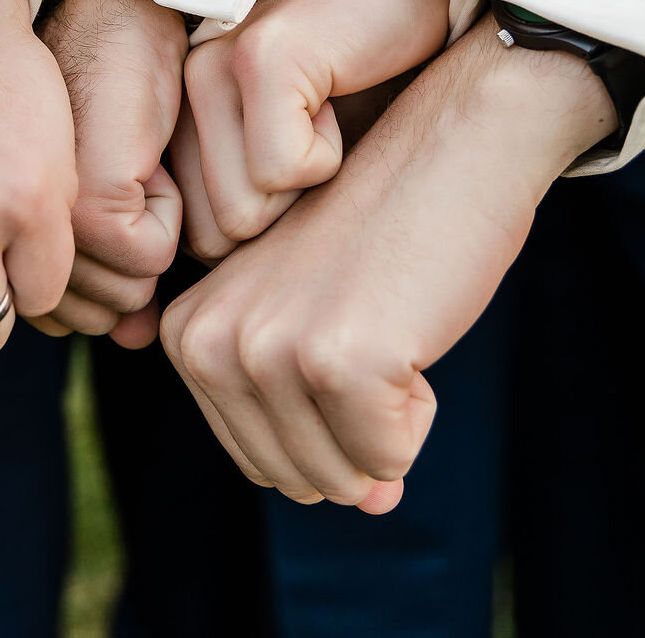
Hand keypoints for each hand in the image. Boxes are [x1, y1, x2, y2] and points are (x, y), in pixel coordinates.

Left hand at [27, 0, 185, 347]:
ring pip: (124, 293)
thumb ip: (100, 273)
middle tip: (110, 173)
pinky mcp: (84, 206)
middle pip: (91, 315)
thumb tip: (130, 339)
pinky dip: (168, 207)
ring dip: (145, 230)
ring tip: (120, 159)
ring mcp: (38, 227)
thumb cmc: (89, 90)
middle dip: (122, 255)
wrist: (98, 14)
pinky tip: (139, 151)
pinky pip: (151, 258)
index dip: (99, 262)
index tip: (91, 193)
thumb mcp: (87, 191)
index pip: (57, 316)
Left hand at [161, 19, 615, 512]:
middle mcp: (207, 339)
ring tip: (393, 319)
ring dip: (390, 420)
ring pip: (340, 475)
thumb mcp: (320, 315)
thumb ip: (311, 415)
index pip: (259, 459)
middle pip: (293, 476)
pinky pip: (387, 455)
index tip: (352, 326)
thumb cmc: (390, 226)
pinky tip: (413, 322)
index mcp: (188, 329)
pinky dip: (419, 412)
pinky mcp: (337, 358)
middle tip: (380, 327)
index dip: (329, 420)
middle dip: (359, 431)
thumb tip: (369, 505)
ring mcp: (267, 348)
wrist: (455, 139)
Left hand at [171, 0, 449, 258]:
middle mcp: (177, 95)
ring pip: (242, 213)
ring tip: (330, 124)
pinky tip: (341, 101)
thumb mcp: (294, 179)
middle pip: (212, 240)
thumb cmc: (370, 101)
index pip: (186, 248)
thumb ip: (248, 229)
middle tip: (320, 154)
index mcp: (177, 125)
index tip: (299, 201)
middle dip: (284, 221)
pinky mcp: (258, 54)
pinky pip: (283, 170)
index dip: (259, 247)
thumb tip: (216, 333)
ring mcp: (210, 69)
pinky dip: (330, 155)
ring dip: (309, 189)